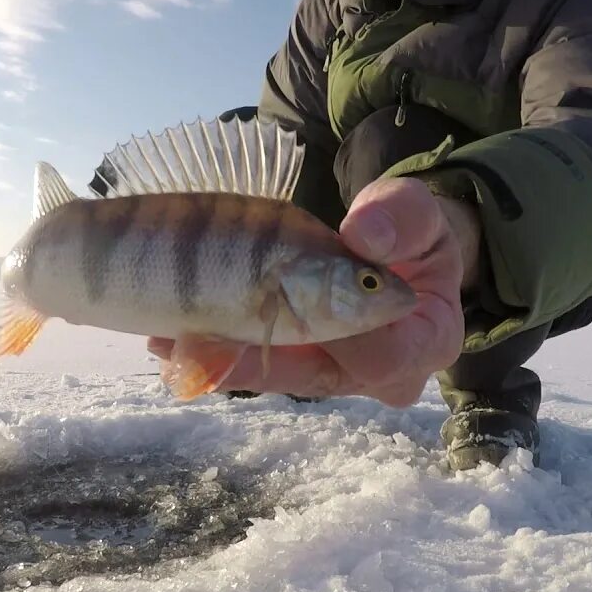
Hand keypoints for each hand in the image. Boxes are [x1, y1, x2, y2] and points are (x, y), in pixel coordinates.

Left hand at [148, 177, 480, 405]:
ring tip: (166, 340)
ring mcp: (331, 370)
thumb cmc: (411, 235)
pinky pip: (253, 366)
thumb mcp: (418, 212)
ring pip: (274, 377)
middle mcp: (376, 371)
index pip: (387, 360)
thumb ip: (401, 218)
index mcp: (425, 341)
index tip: (302, 307)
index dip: (344, 340)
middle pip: (314, 379)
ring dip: (219, 360)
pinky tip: (167, 336)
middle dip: (255, 361)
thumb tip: (363, 236)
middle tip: (198, 337)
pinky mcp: (296, 362)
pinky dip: (211, 352)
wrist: (395, 252)